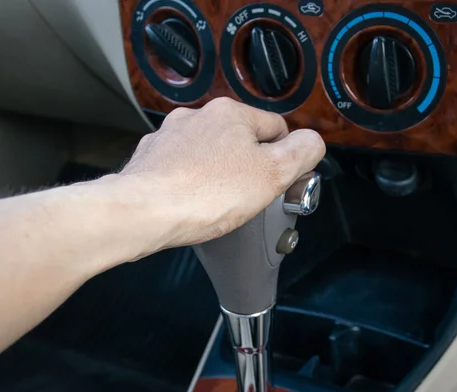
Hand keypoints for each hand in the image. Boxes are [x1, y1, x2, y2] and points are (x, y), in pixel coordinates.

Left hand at [112, 97, 324, 256]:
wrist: (143, 212)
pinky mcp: (150, 158)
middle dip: (249, 167)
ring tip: (217, 203)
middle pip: (240, 140)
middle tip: (248, 198)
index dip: (284, 159)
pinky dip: (190, 181)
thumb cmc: (207, 194)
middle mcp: (197, 117)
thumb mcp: (273, 174)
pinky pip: (182, 167)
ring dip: (218, 173)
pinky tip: (192, 201)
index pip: (276, 128)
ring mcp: (170, 136)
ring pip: (209, 153)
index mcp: (230, 113)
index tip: (279, 183)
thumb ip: (302, 152)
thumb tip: (312, 142)